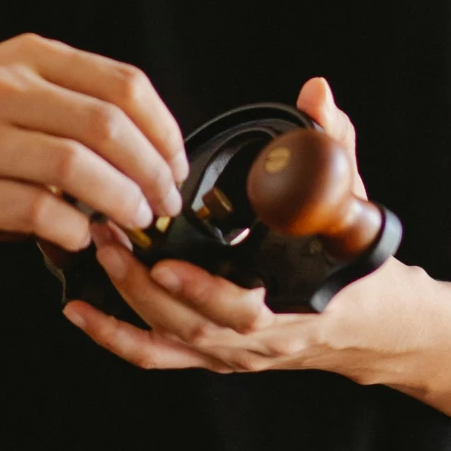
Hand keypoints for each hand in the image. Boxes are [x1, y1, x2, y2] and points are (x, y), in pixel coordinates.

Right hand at [0, 33, 187, 250]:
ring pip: (78, 169)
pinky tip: (79, 237)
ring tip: (133, 222)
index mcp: (28, 58)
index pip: (124, 86)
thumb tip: (141, 146)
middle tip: (164, 203)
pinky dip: (72, 230)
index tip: (176, 163)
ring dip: (120, 203)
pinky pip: (37, 212)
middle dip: (152, 173)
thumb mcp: (1, 76)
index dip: (164, 131)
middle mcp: (6, 91)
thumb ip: (64, 98)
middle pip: (109, 128)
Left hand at [61, 75, 431, 378]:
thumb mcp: (353, 200)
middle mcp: (256, 339)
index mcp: (294, 304)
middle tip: (109, 236)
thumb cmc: (358, 262)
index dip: (202, 292)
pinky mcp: (209, 358)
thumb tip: (317, 92)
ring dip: (123, 304)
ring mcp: (230, 354)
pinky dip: (115, 337)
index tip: (166, 264)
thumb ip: (333, 145)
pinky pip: (157, 356)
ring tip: (95, 252)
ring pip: (167, 343)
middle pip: (190, 327)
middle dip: (141, 286)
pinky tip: (79, 311)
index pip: (244, 311)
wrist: (370, 323)